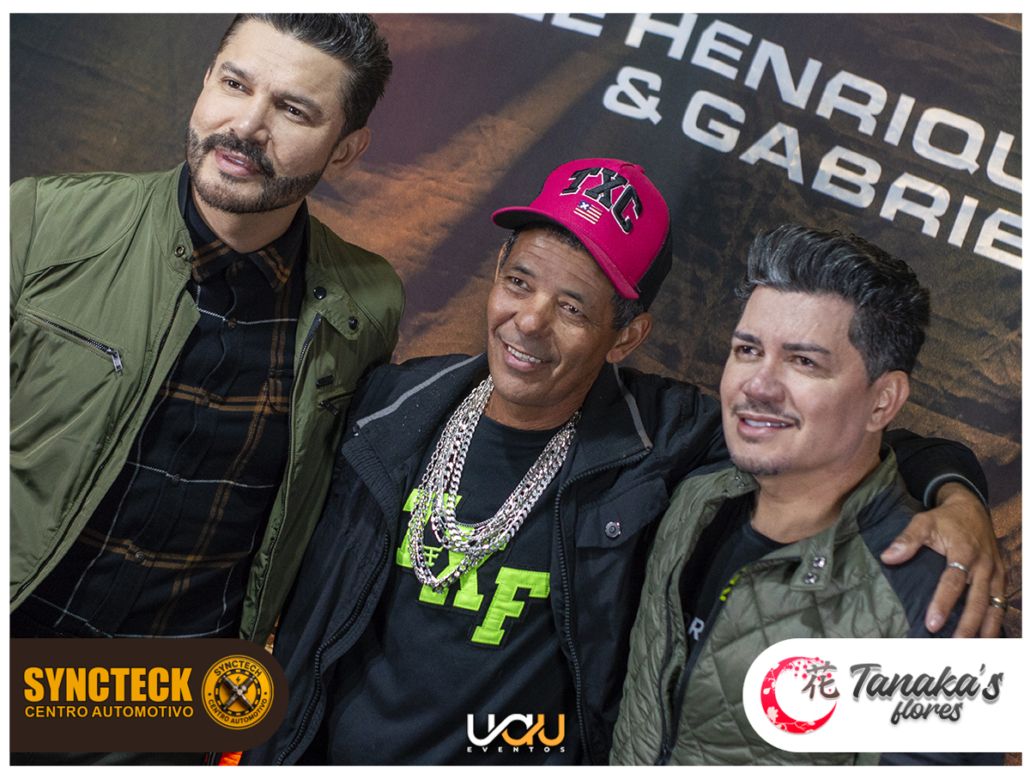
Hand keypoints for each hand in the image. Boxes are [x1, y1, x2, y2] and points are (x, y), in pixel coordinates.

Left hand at [880, 483, 1004, 636]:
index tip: (932, 623)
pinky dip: (996, 621)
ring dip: (986, 629)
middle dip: (966, 624)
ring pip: (994, 605)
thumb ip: (906, 540)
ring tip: (974, 649)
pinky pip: (1001, 602)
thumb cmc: (945, 519)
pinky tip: (986, 637)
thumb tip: (887, 557)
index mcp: (964, 551)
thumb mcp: (923, 522)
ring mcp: (995, 572)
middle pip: (977, 600)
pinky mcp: (1000, 577)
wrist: (972, 509)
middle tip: (954, 644)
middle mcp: (983, 565)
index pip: (953, 582)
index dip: (943, 603)